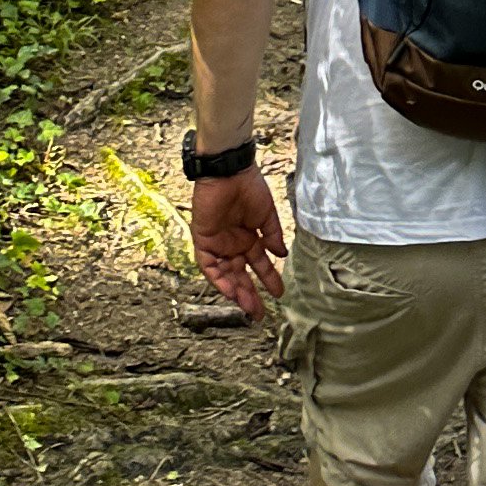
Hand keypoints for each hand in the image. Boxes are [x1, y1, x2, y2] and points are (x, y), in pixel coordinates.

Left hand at [190, 165, 287, 313]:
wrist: (229, 172)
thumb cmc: (250, 188)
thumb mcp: (266, 214)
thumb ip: (273, 235)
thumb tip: (282, 254)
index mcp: (249, 236)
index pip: (258, 263)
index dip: (268, 279)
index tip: (279, 294)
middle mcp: (233, 243)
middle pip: (241, 274)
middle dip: (251, 293)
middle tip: (260, 313)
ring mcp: (218, 243)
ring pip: (226, 274)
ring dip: (236, 291)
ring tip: (248, 307)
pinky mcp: (203, 240)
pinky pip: (209, 265)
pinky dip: (218, 279)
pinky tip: (230, 292)